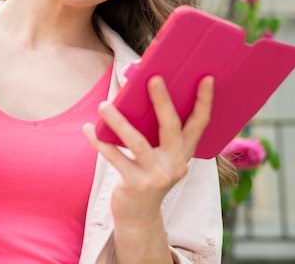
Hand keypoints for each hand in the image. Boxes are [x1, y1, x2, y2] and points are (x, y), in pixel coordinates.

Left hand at [83, 75, 213, 223]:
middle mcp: (175, 164)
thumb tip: (136, 96)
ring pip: (137, 142)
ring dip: (119, 121)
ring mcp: (156, 175)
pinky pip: (115, 158)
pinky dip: (100, 142)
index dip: (204, 101)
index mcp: (184, 153)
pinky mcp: (136, 184)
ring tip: (104, 104)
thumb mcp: (160, 157)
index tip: (206, 77)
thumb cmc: (147, 176)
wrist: (139, 217)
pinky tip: (88, 129)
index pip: (199, 123)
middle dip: (162, 101)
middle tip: (153, 78)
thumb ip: (156, 133)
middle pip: (170, 127)